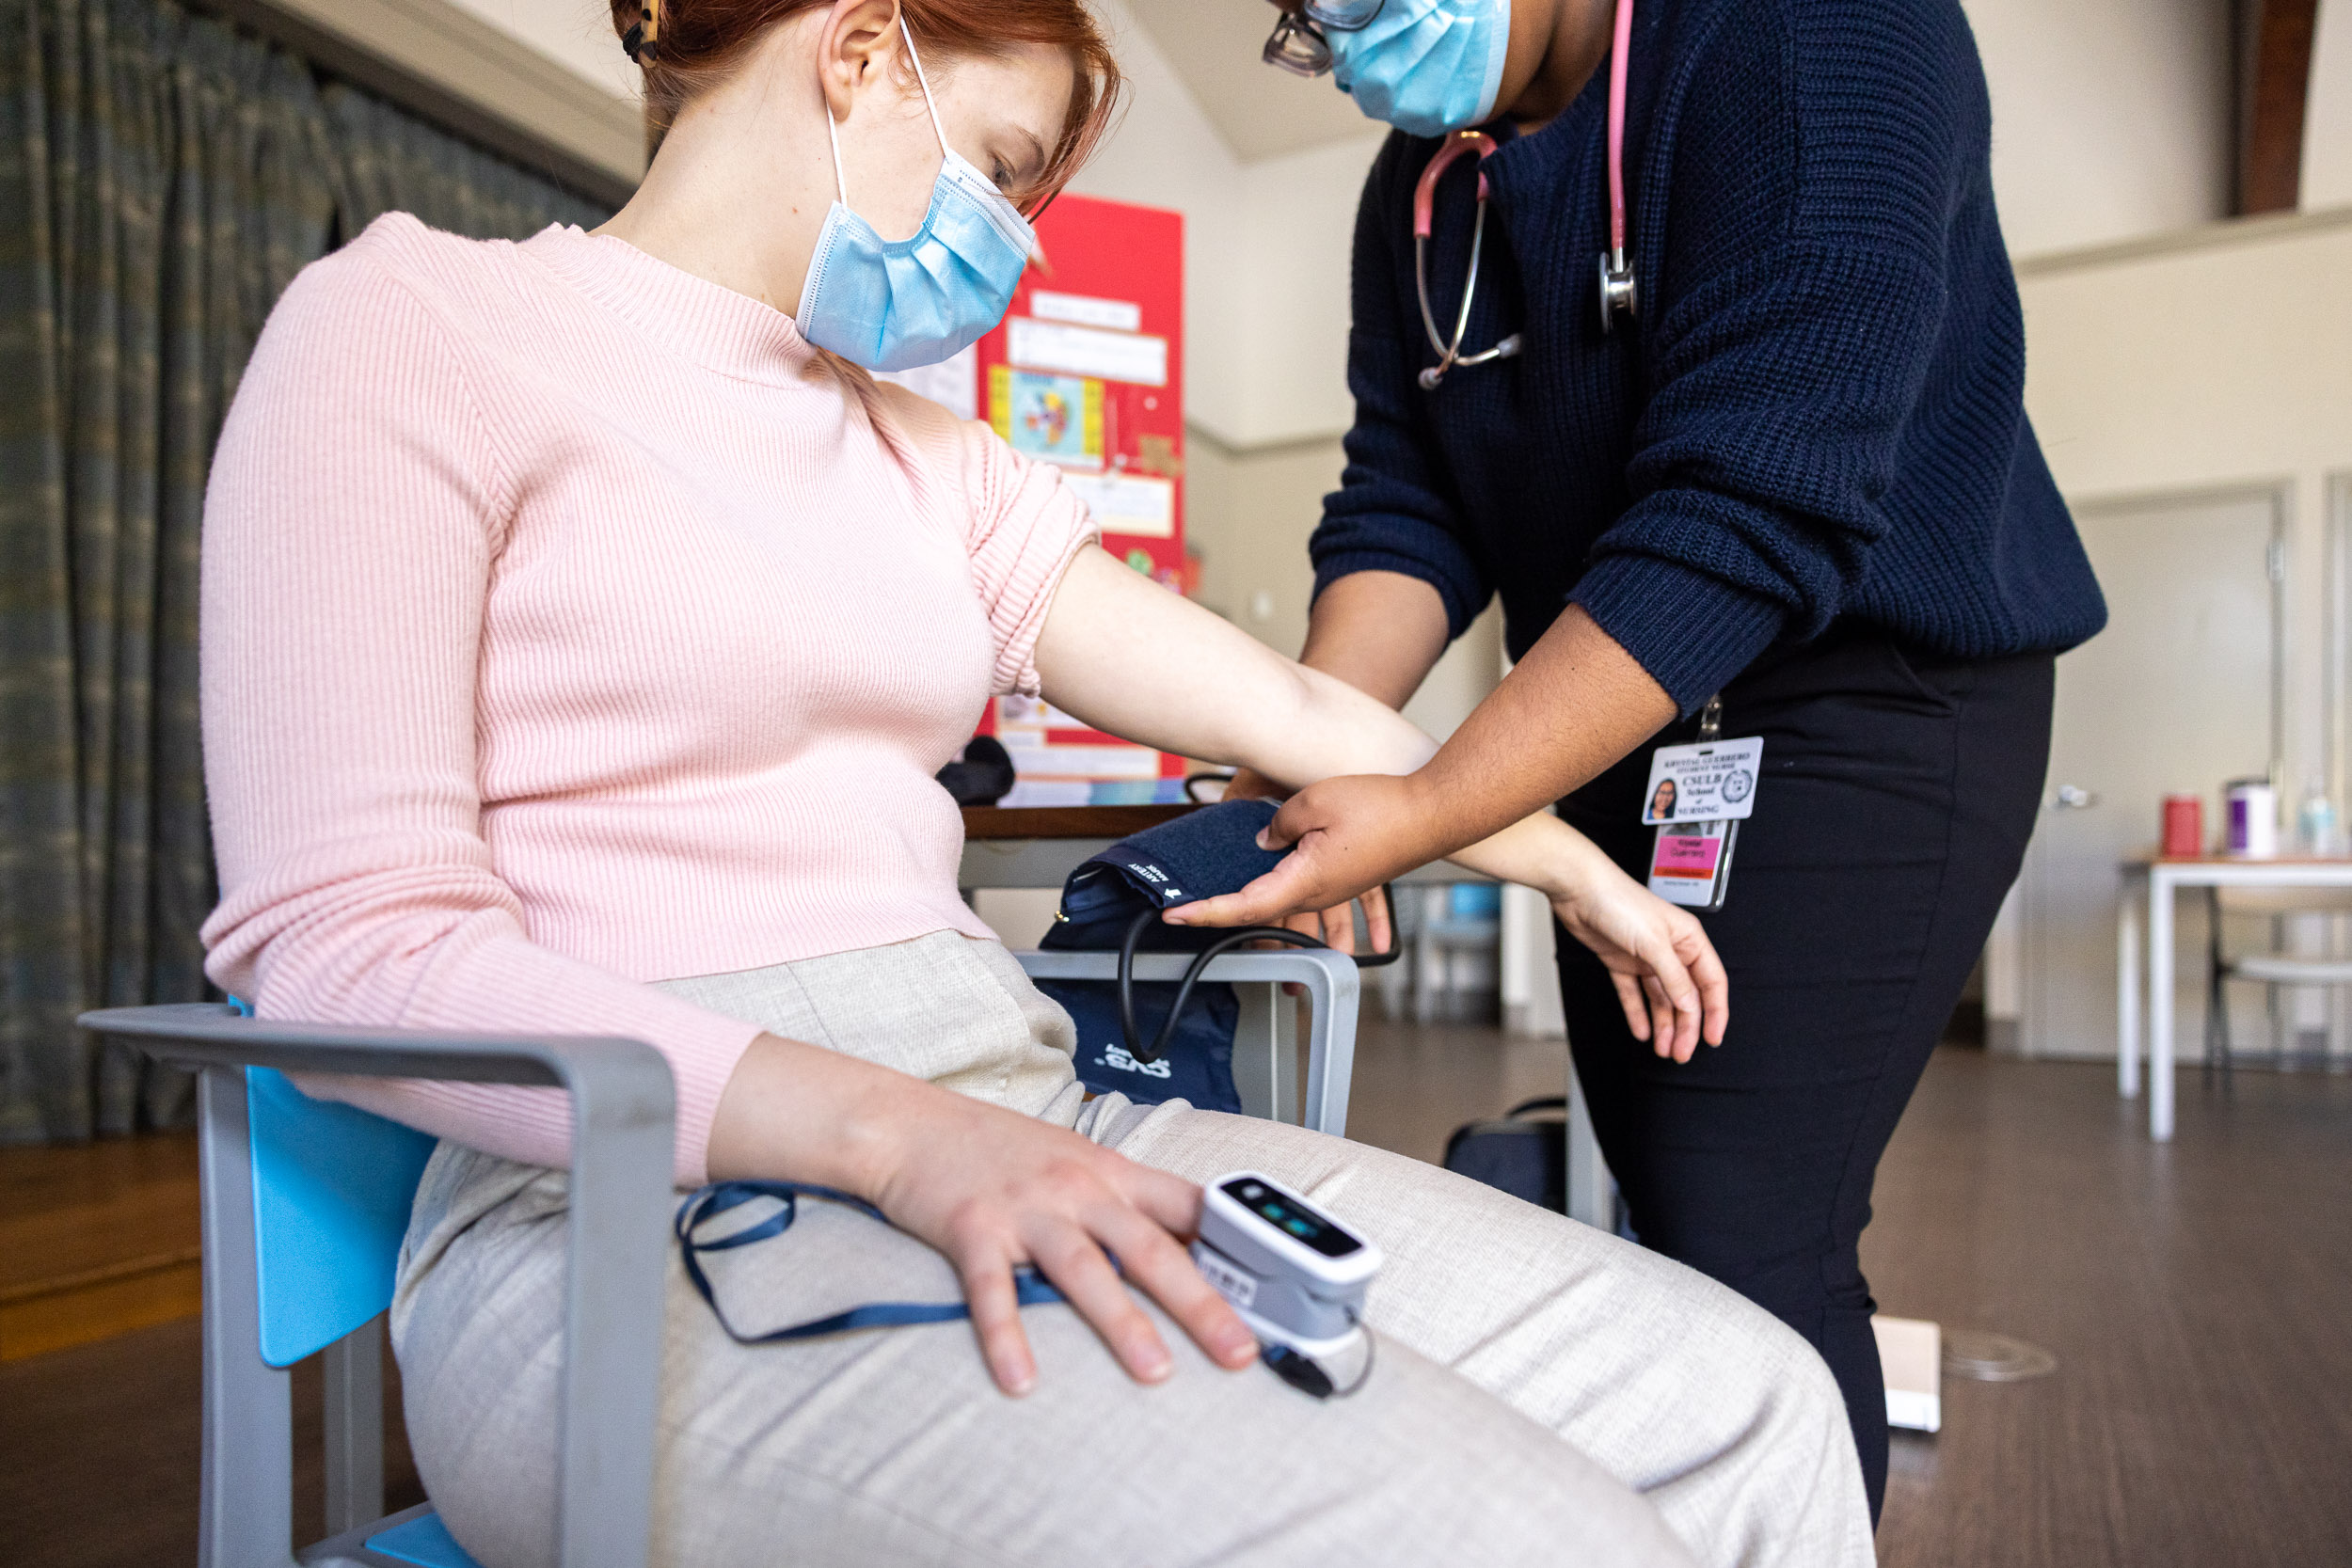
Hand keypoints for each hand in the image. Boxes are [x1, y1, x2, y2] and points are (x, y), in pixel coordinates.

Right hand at [871, 1088, 1260, 1394]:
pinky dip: (1007, 1336)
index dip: (1237, 1247)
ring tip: (1156, 1371)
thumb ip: (1122, 1202)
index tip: (1279, 1288)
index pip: (1189, 1206)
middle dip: (1201, 1302)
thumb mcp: (1072, 1160)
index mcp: (1110, 1172)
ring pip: (1085, 1268)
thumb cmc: (995, 1148)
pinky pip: (994, 1290)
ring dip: (1122, 1322)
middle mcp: (1077, 1187)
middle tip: (1240, 1350)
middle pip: (1150, 1247)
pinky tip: (1021, 1380)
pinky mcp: (972, 1228)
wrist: (910, 1123)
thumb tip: (1182, 1250)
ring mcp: (1025, 1207)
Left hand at [1167, 772, 1435, 931]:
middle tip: (1186, 915)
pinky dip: (1312, 921)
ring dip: (1262, 926)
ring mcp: (1337, 889)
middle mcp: (1320, 894)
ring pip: (1291, 914)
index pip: (1243, 907)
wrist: (1435, 812)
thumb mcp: (1313, 802)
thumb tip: (1264, 841)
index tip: (1174, 917)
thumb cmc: (1381, 806)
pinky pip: (1327, 906)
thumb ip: (1279, 824)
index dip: (1205, 913)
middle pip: (1262, 915)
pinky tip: (1327, 941)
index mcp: (1304, 881)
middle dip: (1222, 918)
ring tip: (1237, 932)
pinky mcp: (1352, 878)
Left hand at [1548, 856, 1728, 1062]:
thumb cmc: (1619, 902)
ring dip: (1663, 1025)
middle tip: (1681, 1054)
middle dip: (1685, 1027)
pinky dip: (1637, 1013)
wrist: (1578, 890)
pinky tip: (1641, 1032)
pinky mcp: (1621, 962)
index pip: (1711, 982)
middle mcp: (1670, 950)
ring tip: (1663, 1050)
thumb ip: (1674, 977)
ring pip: (1660, 999)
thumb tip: (1691, 1005)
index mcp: (1688, 940)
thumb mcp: (1653, 942)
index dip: (1715, 1011)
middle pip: (1685, 996)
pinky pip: (1633, 994)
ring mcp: (1645, 958)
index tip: (1712, 1038)